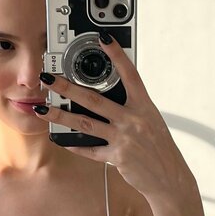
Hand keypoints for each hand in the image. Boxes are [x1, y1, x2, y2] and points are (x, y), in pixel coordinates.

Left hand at [34, 34, 193, 203]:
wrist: (171, 177)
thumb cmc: (160, 147)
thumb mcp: (151, 121)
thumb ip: (131, 108)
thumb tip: (106, 98)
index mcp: (145, 106)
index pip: (130, 74)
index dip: (117, 54)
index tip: (104, 38)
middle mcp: (134, 119)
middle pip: (94, 99)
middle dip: (67, 87)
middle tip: (48, 77)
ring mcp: (125, 139)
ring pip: (86, 123)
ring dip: (61, 115)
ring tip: (42, 108)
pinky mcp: (118, 157)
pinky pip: (91, 150)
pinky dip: (76, 145)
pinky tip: (61, 139)